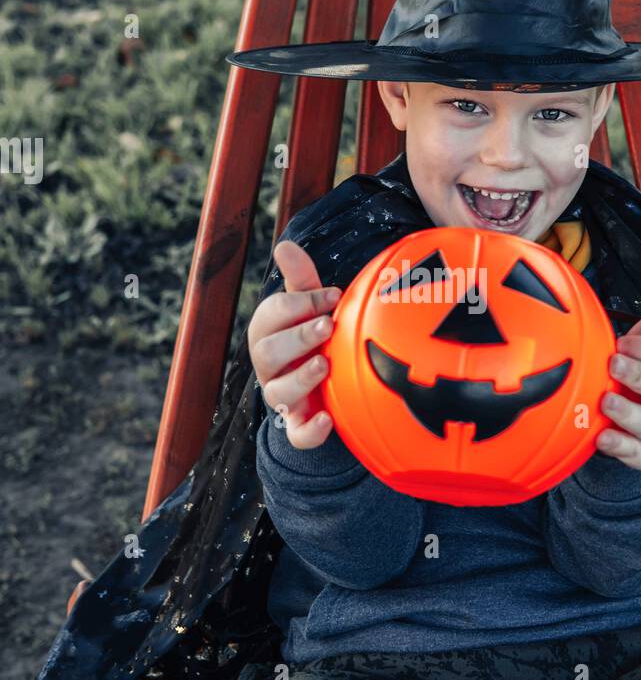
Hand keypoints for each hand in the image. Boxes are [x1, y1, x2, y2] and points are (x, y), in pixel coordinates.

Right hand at [248, 240, 341, 449]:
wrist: (326, 383)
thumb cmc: (315, 335)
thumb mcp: (310, 307)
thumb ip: (302, 280)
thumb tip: (285, 245)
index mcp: (269, 332)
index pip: (271, 315)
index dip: (300, 304)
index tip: (334, 296)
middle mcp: (269, 365)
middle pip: (268, 352)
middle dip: (297, 337)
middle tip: (328, 326)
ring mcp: (282, 396)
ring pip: (278, 393)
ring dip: (301, 378)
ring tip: (326, 364)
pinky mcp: (300, 424)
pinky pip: (298, 434)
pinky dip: (311, 430)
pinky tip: (329, 419)